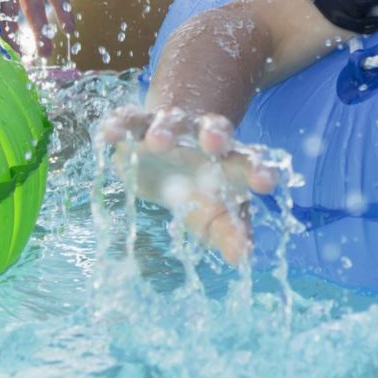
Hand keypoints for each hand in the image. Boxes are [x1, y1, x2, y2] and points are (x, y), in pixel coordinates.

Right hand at [96, 105, 282, 265]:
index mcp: (230, 161)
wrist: (167, 151)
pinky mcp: (136, 125)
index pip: (250, 162)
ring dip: (165, 130)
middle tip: (213, 143)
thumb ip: (229, 231)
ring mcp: (170, 128)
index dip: (259, 170)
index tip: (266, 183)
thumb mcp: (215, 214)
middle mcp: (203, 137)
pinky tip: (111, 133)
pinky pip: (128, 120)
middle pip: (215, 129)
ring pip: (171, 121)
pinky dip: (120, 125)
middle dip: (215, 134)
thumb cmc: (200, 189)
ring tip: (157, 142)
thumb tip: (242, 257)